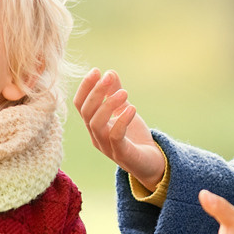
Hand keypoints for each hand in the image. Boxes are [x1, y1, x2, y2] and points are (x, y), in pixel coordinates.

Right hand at [74, 69, 166, 189]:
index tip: (96, 71)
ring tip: (124, 93)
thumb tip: (109, 72)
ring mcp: (107, 146)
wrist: (152, 163)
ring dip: (108, 104)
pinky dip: (121, 121)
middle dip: (96, 92)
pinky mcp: (122, 154)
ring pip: (96, 124)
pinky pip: (115, 137)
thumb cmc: (135, 137)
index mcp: (94, 125)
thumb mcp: (124, 110)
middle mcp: (96, 136)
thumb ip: (115, 93)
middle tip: (109, 77)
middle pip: (86, 112)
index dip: (85, 87)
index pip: (80, 105)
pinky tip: (132, 108)